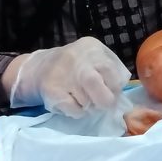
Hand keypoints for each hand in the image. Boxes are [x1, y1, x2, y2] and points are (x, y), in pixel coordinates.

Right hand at [8, 37, 129, 116]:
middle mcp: (76, 59)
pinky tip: (73, 103)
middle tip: (103, 103)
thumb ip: (113, 68)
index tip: (112, 92)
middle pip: (95, 84)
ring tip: (84, 99)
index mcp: (91, 48)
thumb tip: (122, 89)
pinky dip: (79, 112)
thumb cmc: (76, 66)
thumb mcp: (95, 57)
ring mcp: (62, 75)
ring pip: (88, 102)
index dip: (115, 87)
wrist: (39, 68)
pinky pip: (75, 110)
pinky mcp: (52, 91)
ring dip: (91, 107)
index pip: (110, 70)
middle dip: (105, 100)